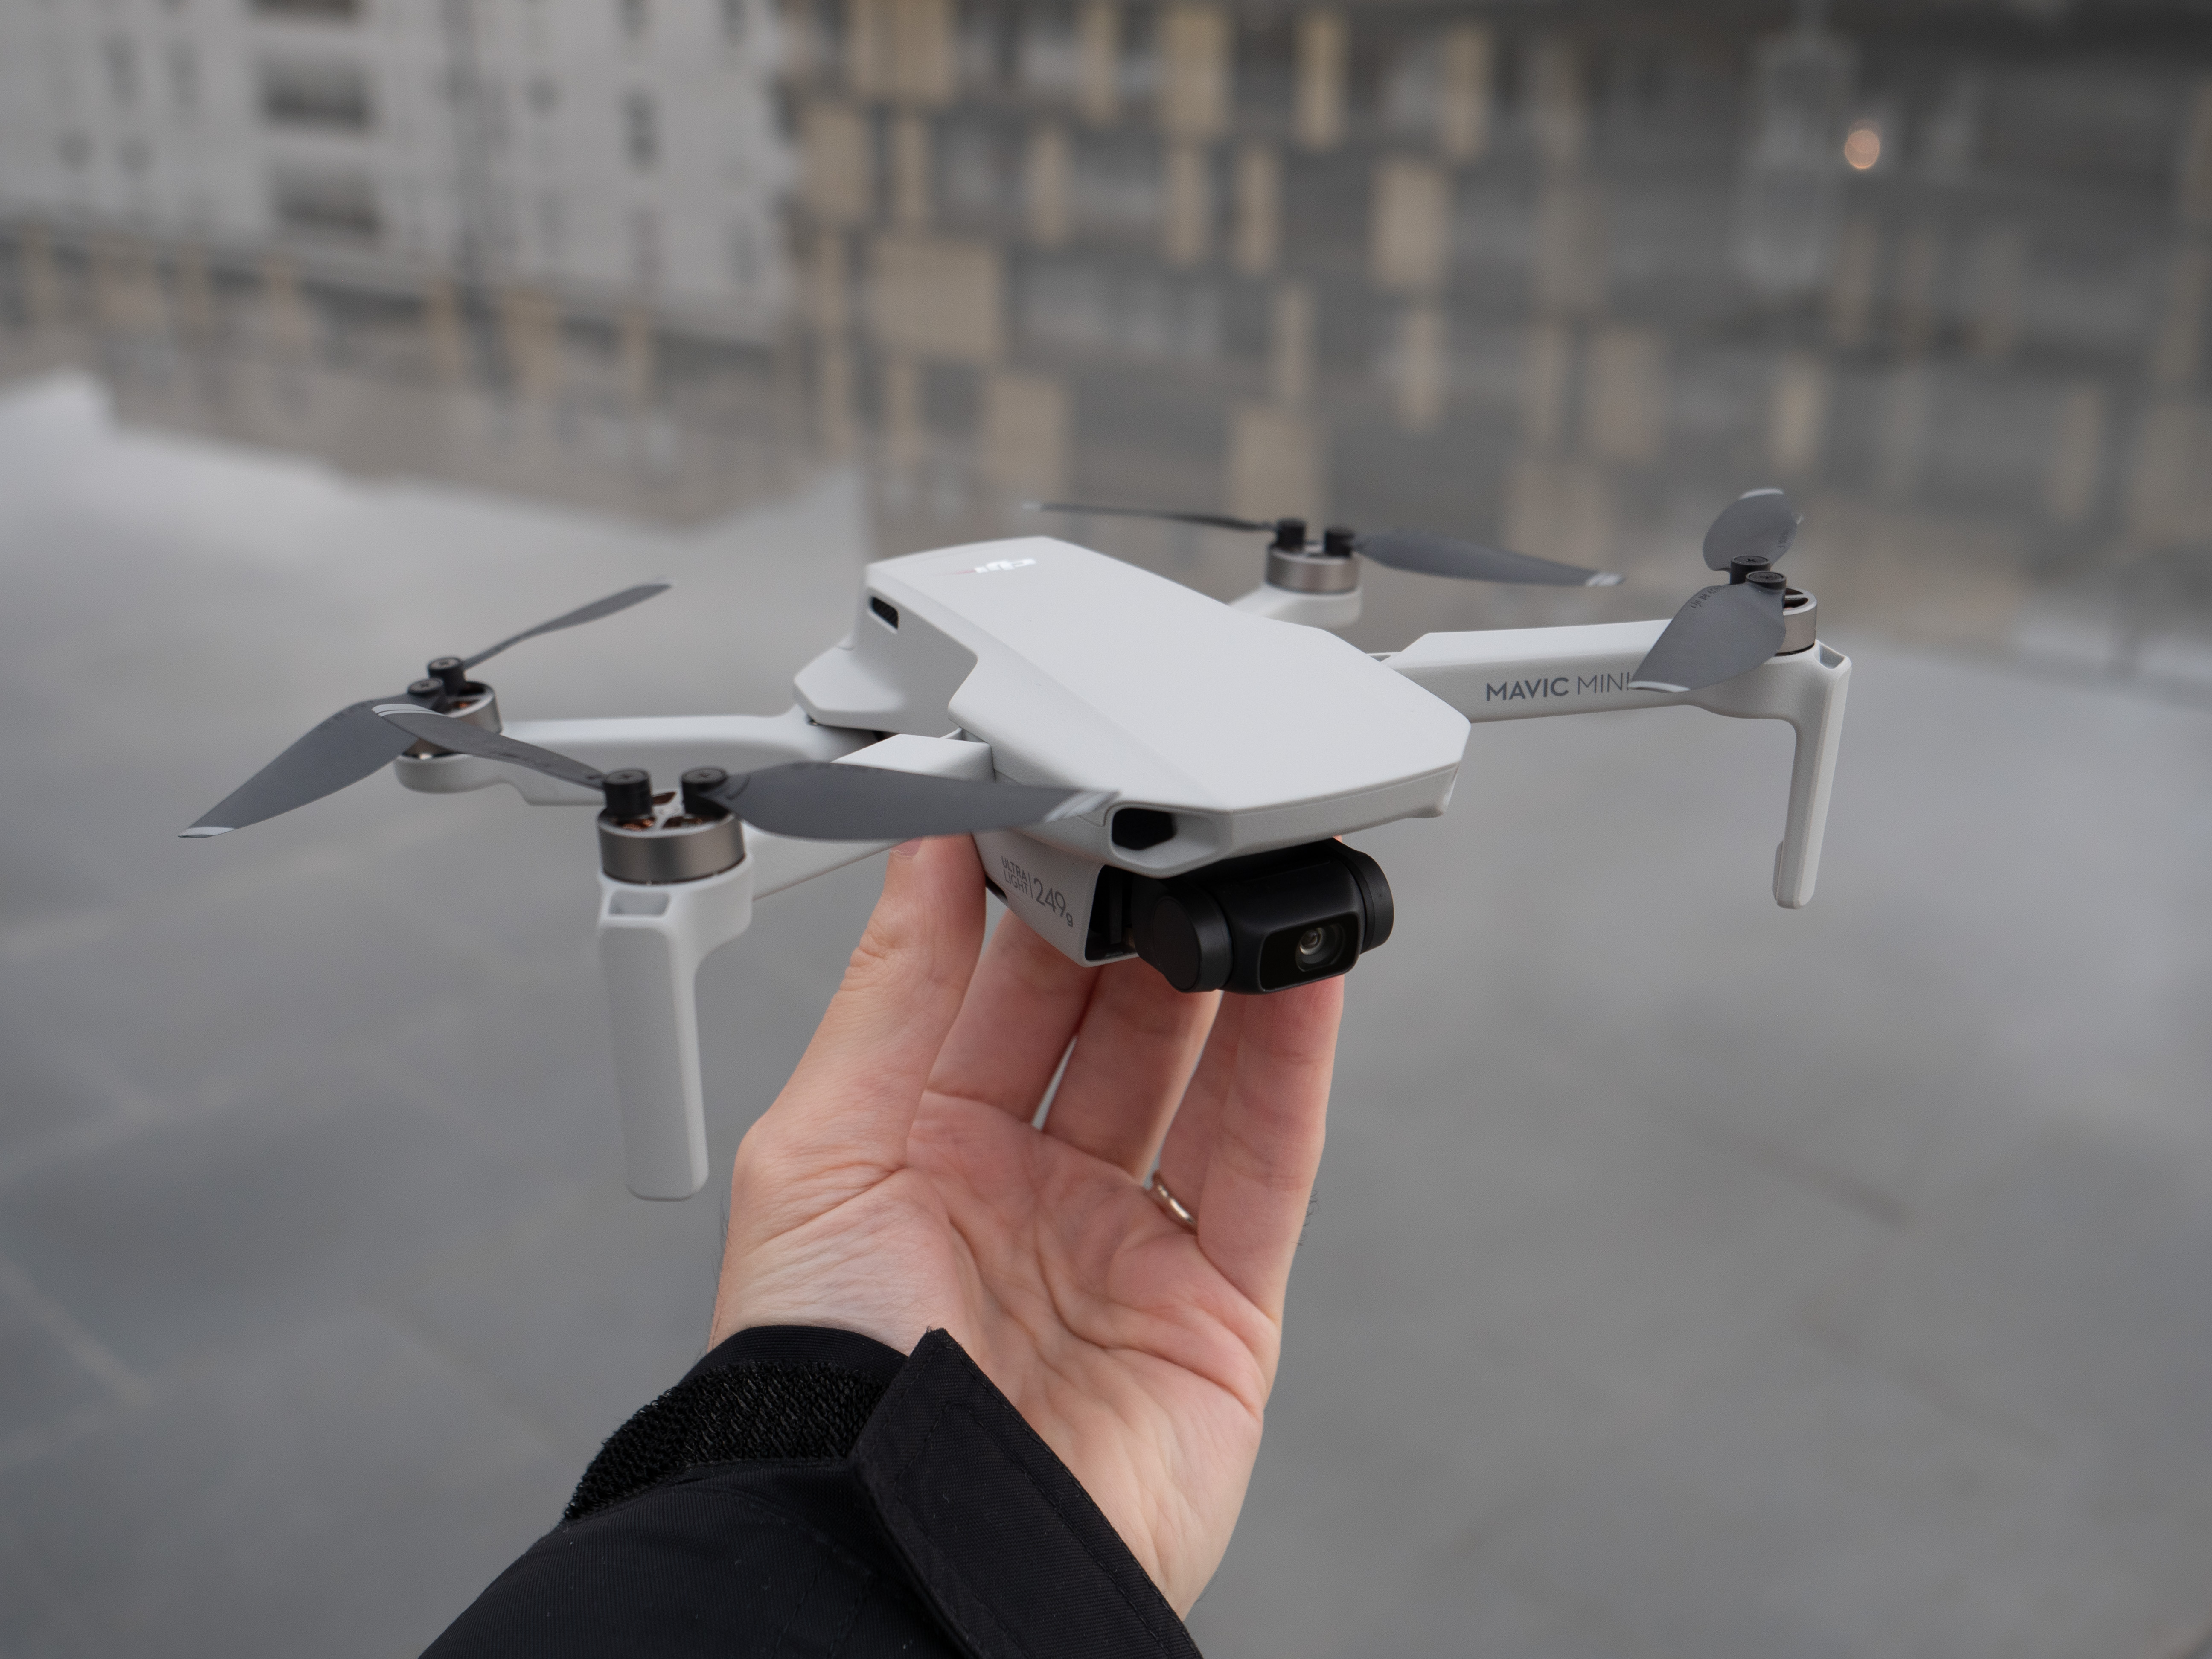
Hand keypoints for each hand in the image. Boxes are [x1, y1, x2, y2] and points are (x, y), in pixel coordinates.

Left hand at [709, 835, 1342, 1613]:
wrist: (900, 1541)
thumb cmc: (821, 1380)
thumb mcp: (818, 1148)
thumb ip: (891, 991)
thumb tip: (924, 852)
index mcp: (921, 1154)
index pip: (997, 994)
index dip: (1032, 903)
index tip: (1062, 814)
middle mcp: (1027, 1197)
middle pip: (1108, 1027)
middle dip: (1137, 928)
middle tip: (1165, 833)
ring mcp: (1124, 1251)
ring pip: (1200, 1081)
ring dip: (1227, 976)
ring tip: (1249, 875)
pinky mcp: (1216, 1309)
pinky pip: (1265, 1163)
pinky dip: (1293, 1067)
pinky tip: (1304, 977)